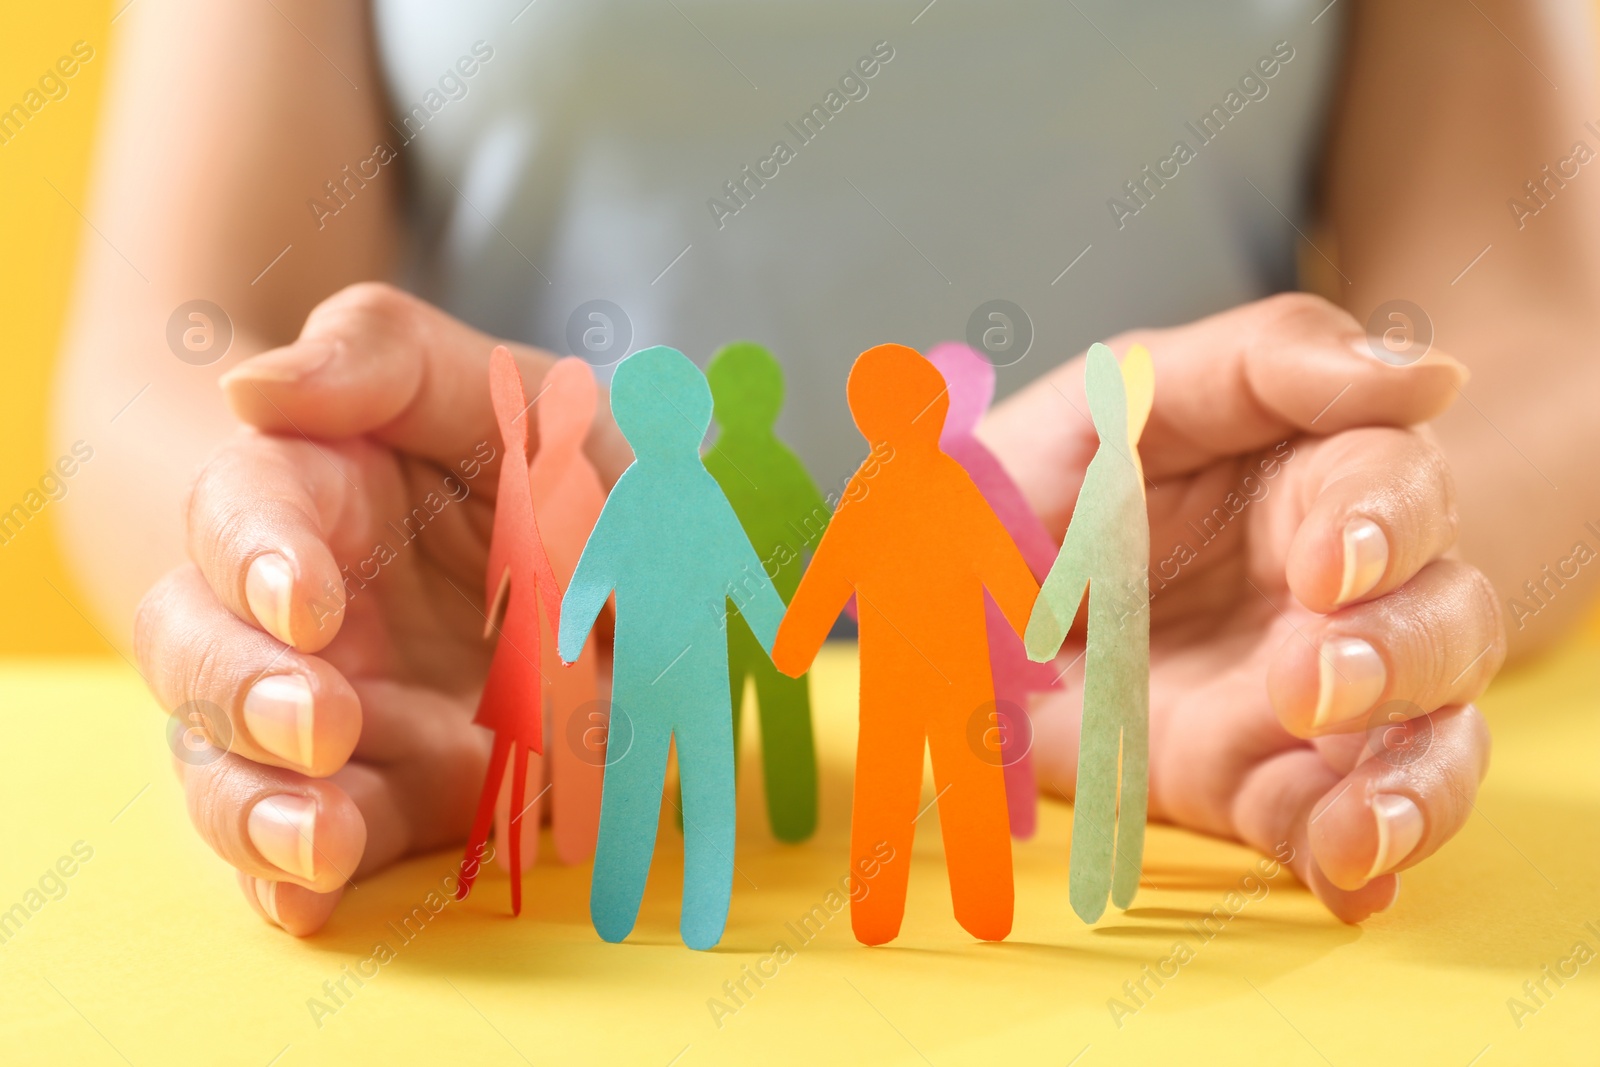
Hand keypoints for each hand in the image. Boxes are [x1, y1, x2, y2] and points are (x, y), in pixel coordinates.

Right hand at [134, 283, 627, 934]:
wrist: (635, 570)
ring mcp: (326, 708)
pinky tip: (310, 901)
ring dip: (254, 807)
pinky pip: (307, 842)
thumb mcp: (506, 392)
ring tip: (320, 841)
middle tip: (320, 721)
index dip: (257, 557)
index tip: (310, 600)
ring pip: (226, 761)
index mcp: (317, 492)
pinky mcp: (375, 792)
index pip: (241, 512)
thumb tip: (246, 390)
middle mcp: (297, 610)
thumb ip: (383, 359)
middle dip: (244, 690)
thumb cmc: (558, 462)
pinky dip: (293, 878)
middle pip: (198, 644)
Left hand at [983, 294, 1502, 921]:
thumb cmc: (1044, 474)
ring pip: (1428, 732)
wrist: (950, 592)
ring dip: (1415, 778)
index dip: (1383, 527)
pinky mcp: (1258, 781)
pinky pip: (1335, 825)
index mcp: (1309, 479)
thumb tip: (1430, 376)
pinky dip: (1359, 860)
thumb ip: (1267, 361)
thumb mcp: (1123, 394)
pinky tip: (1353, 882)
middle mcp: (1331, 592)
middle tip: (1308, 681)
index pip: (1396, 489)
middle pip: (1441, 616)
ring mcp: (1304, 696)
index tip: (1323, 569)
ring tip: (1364, 826)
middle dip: (1397, 656)